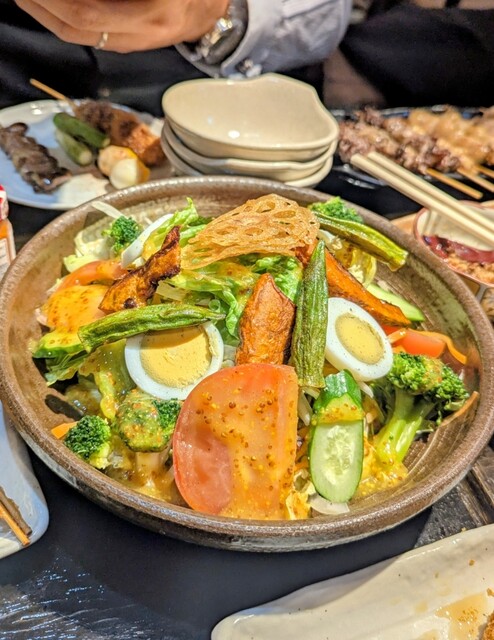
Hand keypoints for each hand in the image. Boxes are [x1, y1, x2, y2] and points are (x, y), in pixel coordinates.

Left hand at [14, 0, 229, 51]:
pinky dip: (64, 18)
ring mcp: (134, 43)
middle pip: (76, 31)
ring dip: (47, 15)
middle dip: (41, 9)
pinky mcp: (129, 42)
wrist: (213, 11)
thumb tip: (80, 0)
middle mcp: (140, 35)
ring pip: (80, 36)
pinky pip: (90, 34)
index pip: (86, 15)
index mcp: (151, 16)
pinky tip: (51, 5)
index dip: (52, 2)